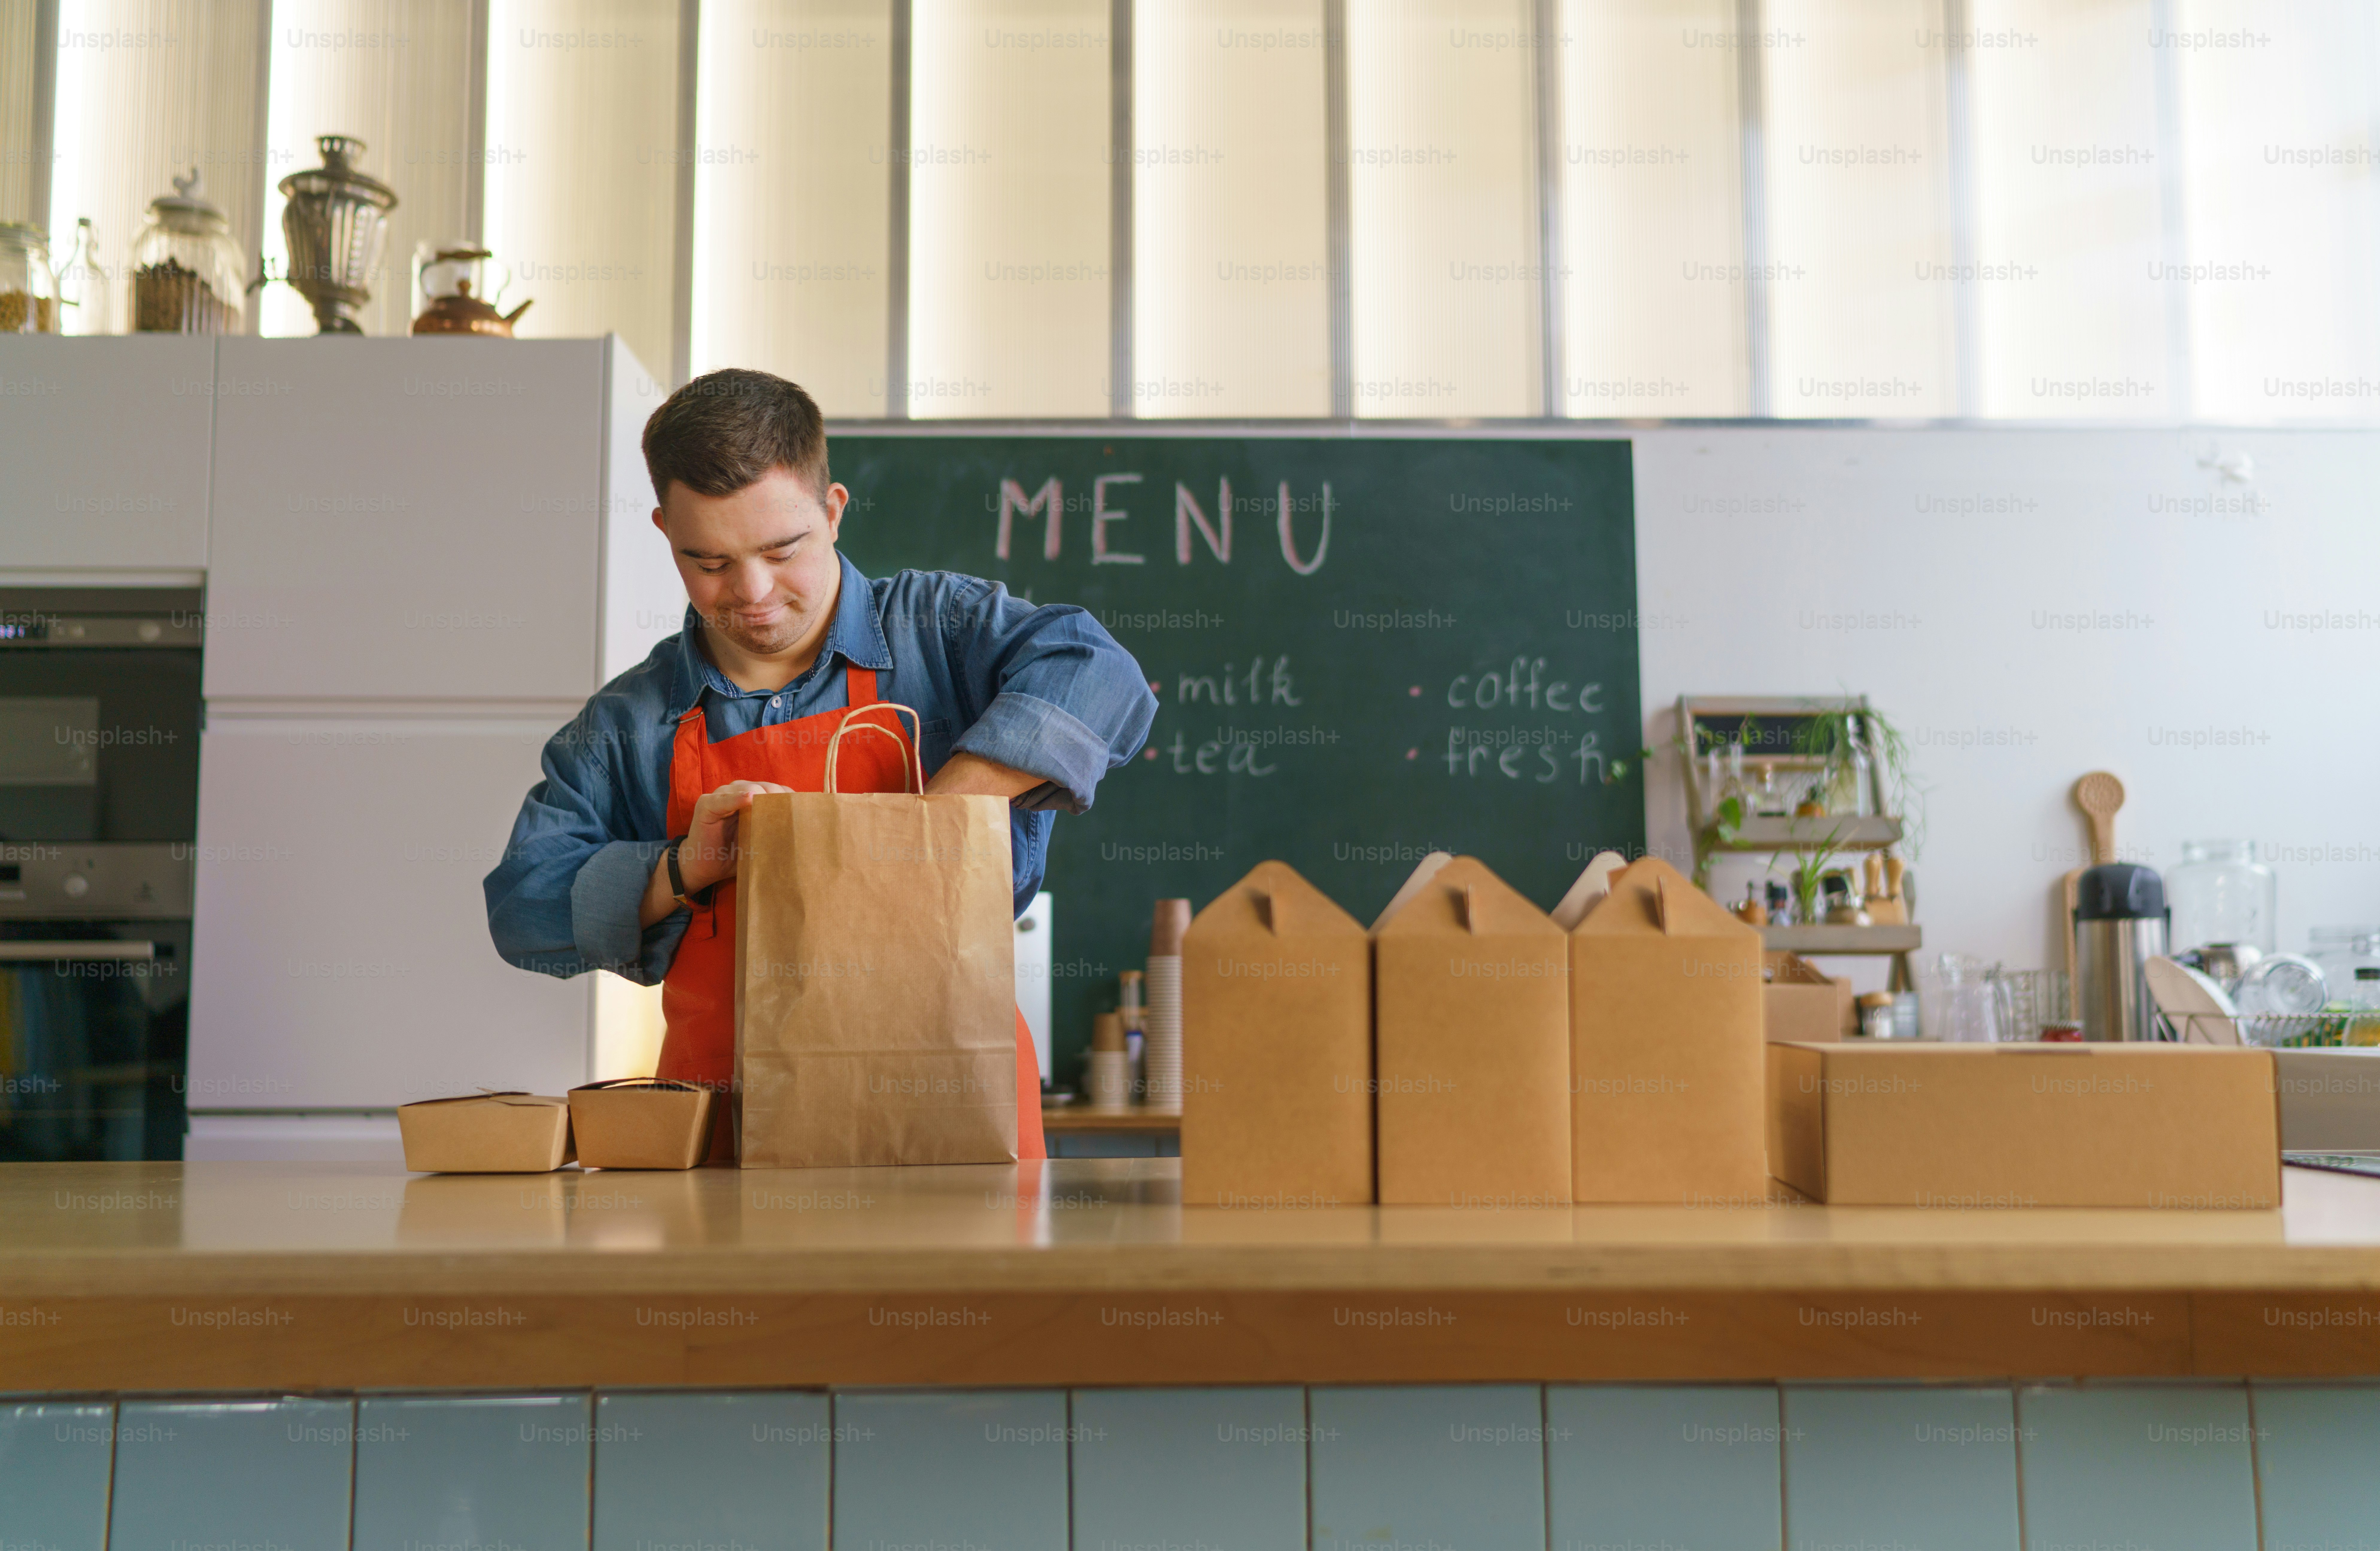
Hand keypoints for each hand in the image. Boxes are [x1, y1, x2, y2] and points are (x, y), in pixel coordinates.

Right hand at [678, 779, 793, 894]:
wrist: (704, 868)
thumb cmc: (734, 855)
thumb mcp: (759, 842)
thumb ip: (774, 831)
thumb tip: (804, 831)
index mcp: (752, 798)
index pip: (776, 791)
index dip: (790, 798)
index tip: (804, 811)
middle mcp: (737, 792)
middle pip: (765, 787)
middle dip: (780, 798)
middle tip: (793, 812)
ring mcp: (721, 795)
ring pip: (748, 788)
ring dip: (763, 796)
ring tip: (776, 806)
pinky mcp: (706, 804)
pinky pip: (723, 799)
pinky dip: (736, 798)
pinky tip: (749, 798)